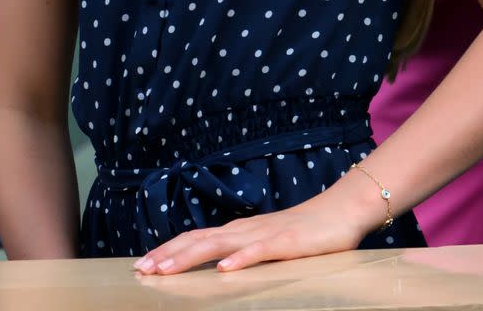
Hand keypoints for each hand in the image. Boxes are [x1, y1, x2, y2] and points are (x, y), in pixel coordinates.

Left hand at [133, 195, 367, 275]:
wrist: (340, 211)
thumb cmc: (305, 232)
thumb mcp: (268, 243)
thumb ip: (244, 252)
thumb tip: (217, 267)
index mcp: (240, 231)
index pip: (197, 239)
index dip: (169, 250)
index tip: (143, 264)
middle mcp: (246, 230)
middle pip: (200, 240)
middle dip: (169, 255)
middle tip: (142, 270)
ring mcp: (265, 234)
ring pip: (221, 245)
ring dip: (190, 257)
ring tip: (166, 270)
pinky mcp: (287, 242)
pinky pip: (260, 251)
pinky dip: (240, 260)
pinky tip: (224, 270)